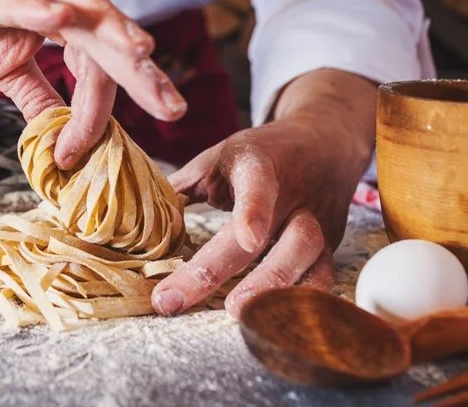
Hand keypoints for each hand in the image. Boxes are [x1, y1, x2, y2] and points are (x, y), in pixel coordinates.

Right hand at [0, 0, 187, 166]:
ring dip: (108, 27)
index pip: (94, 66)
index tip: (80, 154)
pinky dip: (38, 6)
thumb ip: (36, 95)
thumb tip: (60, 140)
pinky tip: (61, 17)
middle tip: (173, 107)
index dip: (93, 112)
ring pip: (72, 5)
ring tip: (140, 52)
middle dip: (140, 70)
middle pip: (104, 32)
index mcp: (60, 16)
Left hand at [150, 112, 370, 318]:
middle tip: (179, 300)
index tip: (248, 239)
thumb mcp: (218, 157)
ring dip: (271, 290)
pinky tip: (274, 326)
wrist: (324, 141)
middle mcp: (293, 195)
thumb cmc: (259, 154)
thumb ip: (182, 186)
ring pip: (307, 258)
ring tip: (236, 315)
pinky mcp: (331, 246)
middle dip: (223, 271)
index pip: (259, 184)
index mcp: (259, 164)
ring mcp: (316, 221)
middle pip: (269, 233)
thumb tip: (136, 217)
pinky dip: (302, 305)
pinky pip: (324, 279)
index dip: (255, 210)